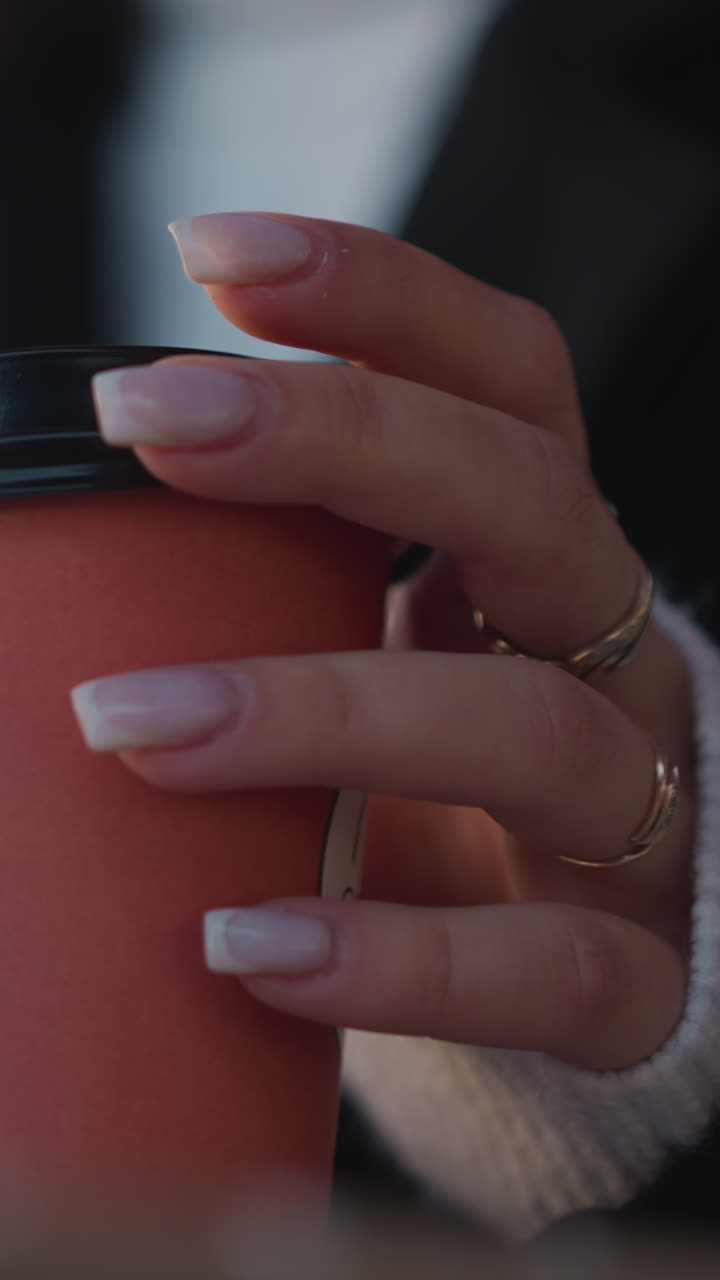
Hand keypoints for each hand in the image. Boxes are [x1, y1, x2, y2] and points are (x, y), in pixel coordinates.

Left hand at [78, 212, 695, 1071]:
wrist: (537, 977)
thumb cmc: (417, 795)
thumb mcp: (363, 656)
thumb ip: (273, 587)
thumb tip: (55, 525)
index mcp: (537, 562)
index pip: (506, 384)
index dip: (387, 299)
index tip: (214, 253)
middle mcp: (608, 658)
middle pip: (532, 503)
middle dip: (347, 442)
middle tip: (144, 424)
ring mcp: (636, 820)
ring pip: (530, 734)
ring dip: (323, 713)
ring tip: (128, 725)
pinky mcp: (631, 975)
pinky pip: (550, 969)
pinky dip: (399, 959)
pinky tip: (246, 942)